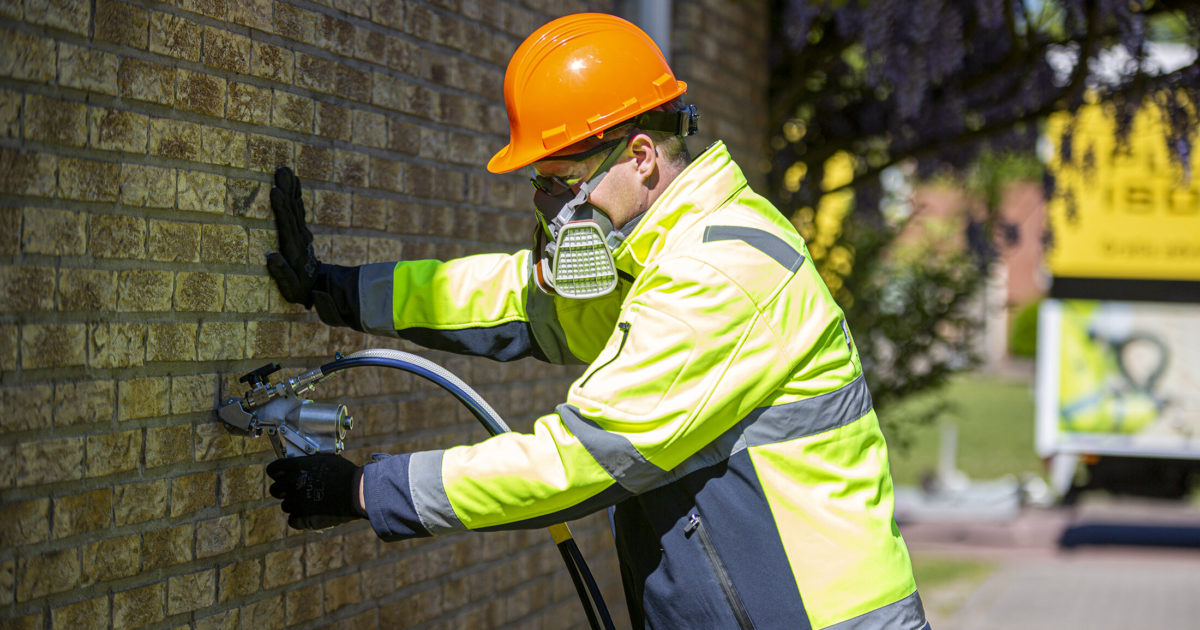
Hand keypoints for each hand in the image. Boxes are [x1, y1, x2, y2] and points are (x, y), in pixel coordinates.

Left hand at [266, 453, 364, 529]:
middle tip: (297, 492)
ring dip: (296, 505)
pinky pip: (293, 520)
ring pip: (286, 506)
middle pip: (275, 490)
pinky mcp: (301, 518)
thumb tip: (302, 465)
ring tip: (313, 503)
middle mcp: (292, 483)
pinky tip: (313, 514)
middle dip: (283, 491)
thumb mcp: (325, 460)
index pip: (273, 469)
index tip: (282, 477)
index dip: (277, 473)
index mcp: (296, 466)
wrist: (357, 493)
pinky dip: (301, 520)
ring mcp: (295, 502)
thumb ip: (308, 464)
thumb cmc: (346, 474)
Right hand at [267, 166, 320, 307]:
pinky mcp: (302, 230)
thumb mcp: (290, 286)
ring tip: (286, 170)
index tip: (275, 191)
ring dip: (291, 187)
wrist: (320, 286)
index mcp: (294, 248)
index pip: (286, 225)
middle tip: (281, 170)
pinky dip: (296, 194)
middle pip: (292, 209)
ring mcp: (302, 232)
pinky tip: (294, 182)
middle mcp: (299, 237)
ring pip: (296, 205)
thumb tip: (271, 256)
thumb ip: (281, 272)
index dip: (281, 208)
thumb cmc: (300, 289)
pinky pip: (298, 208)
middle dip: (286, 189)